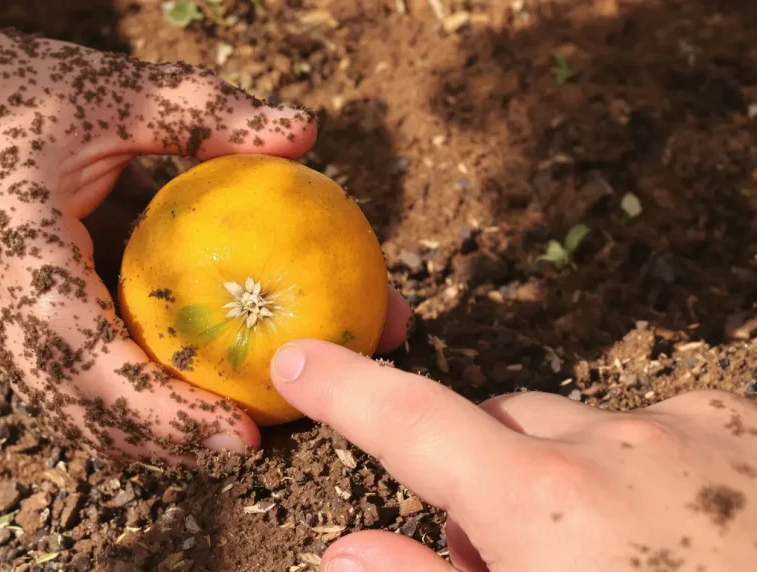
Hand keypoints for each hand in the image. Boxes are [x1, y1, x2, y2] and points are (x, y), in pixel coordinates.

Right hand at [0, 0, 411, 462]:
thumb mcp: (102, 92)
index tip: (240, 432)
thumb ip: (199, 111)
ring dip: (151, 433)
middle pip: (88, 416)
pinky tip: (183, 384)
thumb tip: (300, 131)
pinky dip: (127, 402)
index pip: (91, 367)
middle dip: (171, 443)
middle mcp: (0, 319)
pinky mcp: (7, 326)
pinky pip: (68, 386)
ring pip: (76, 413)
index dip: (166, 413)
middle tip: (259, 437)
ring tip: (231, 425)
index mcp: (17, 268)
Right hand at [271, 340, 756, 570]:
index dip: (347, 391)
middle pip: (502, 424)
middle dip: (483, 474)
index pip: (413, 424)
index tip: (299, 360)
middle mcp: (616, 443)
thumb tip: (342, 550)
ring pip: (590, 428)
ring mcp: (699, 430)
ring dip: (571, 476)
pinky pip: (671, 431)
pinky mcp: (754, 429)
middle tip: (501, 558)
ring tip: (615, 560)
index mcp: (546, 502)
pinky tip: (691, 540)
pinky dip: (649, 470)